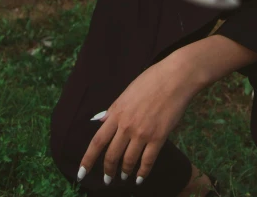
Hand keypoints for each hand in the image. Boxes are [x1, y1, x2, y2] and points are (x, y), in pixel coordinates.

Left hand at [77, 55, 199, 185]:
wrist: (176, 77)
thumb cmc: (152, 79)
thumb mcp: (127, 91)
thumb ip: (113, 108)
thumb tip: (100, 120)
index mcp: (117, 112)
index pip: (97, 141)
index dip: (87, 160)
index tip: (81, 173)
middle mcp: (126, 126)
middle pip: (111, 155)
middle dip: (107, 170)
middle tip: (107, 179)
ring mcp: (142, 133)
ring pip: (128, 160)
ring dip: (124, 171)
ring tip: (124, 176)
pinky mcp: (159, 137)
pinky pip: (148, 160)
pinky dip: (143, 172)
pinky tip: (140, 178)